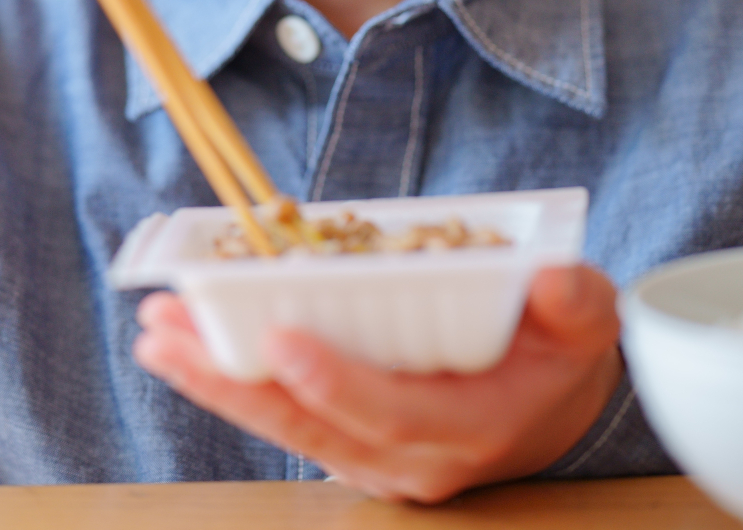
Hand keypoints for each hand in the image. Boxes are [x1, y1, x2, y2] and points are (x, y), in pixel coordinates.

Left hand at [133, 264, 622, 503]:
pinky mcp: (346, 443)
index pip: (392, 415)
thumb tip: (555, 283)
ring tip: (156, 333)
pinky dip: (229, 381)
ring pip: (283, 425)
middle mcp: (412, 459)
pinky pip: (282, 417)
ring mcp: (373, 458)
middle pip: (309, 426)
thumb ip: (576, 304)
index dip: (335, 381)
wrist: (551, 406)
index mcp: (471, 429)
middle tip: (168, 331)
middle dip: (232, 380)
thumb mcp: (587, 321)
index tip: (281, 339)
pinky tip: (183, 345)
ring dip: (213, 380)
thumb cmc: (560, 351)